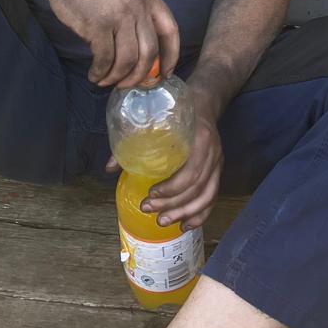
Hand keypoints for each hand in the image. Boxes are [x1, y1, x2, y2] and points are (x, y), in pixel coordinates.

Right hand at [40, 0, 178, 87]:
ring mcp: (119, 15)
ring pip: (128, 59)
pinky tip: (95, 75)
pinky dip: (101, 72)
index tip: (165, 73)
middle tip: (129, 84)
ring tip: (107, 81)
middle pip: (150, 51)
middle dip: (140, 74)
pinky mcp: (98, 25)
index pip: (171, 30)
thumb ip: (137, 9)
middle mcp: (138, 5)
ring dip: (118, 77)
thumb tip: (141, 46)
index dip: (171, 55)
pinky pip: (105, 59)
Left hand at [113, 100, 223, 230]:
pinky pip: (212, 197)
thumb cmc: (178, 112)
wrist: (204, 103)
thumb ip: (134, 141)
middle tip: (149, 209)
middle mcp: (213, 153)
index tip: (150, 192)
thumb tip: (110, 168)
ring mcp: (217, 164)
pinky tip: (185, 224)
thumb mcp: (158, 119)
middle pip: (196, 188)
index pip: (191, 171)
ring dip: (184, 213)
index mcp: (201, 139)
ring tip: (163, 221)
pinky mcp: (218, 171)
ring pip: (206, 196)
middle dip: (172, 204)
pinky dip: (200, 214)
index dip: (171, 188)